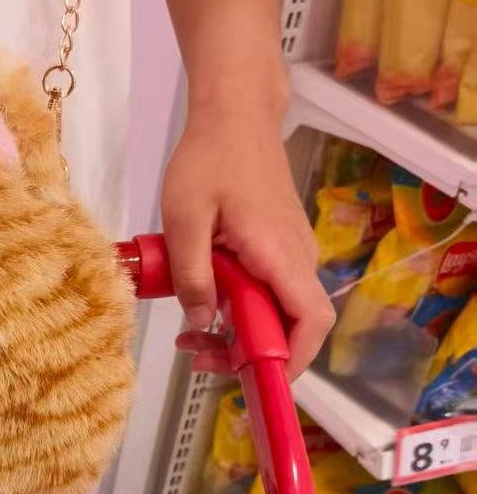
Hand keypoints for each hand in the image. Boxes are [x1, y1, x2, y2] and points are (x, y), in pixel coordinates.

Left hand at [162, 108, 333, 379]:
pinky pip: (269, 292)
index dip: (291, 360)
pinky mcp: (279, 247)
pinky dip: (241, 309)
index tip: (254, 380)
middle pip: (292, 327)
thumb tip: (202, 323)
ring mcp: (291, 252)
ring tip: (190, 335)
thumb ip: (192, 277)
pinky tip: (203, 304)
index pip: (309, 322)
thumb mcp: (184, 221)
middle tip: (196, 355)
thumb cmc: (208, 160)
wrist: (235, 114)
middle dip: (248, 354)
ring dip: (239, 333)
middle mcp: (297, 258)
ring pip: (278, 312)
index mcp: (278, 255)